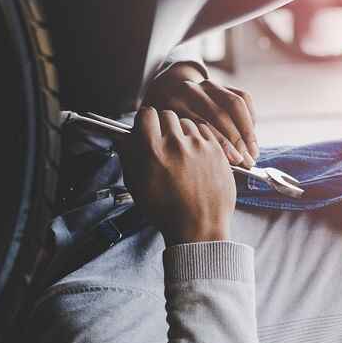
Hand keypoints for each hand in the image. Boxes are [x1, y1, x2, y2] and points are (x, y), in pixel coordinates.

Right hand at [117, 107, 235, 244]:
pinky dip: (198, 139)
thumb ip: (128, 157)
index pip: (146, 114)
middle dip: (163, 126)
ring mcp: (199, 146)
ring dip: (181, 133)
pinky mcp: (217, 150)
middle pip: (167, 115)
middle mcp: (176, 143)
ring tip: (181, 152)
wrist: (199, 228)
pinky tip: (195, 155)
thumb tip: (124, 137)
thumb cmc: (165, 211)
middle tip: (163, 142)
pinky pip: (204, 132)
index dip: (144, 121)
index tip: (146, 129)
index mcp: (153, 150)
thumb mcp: (137, 186)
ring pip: (187, 123)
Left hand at [144, 63, 258, 165]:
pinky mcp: (222, 83)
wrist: (168, 94)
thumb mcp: (170, 134)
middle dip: (238, 139)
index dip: (223, 143)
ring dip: (248, 129)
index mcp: (175, 104)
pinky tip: (251, 137)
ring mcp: (208, 85)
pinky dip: (250, 118)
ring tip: (253, 151)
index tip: (236, 161)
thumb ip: (187, 146)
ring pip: (236, 103)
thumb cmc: (170, 127)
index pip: (202, 124)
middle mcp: (191, 90)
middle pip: (221, 113)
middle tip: (248, 160)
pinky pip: (243, 97)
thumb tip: (217, 168)